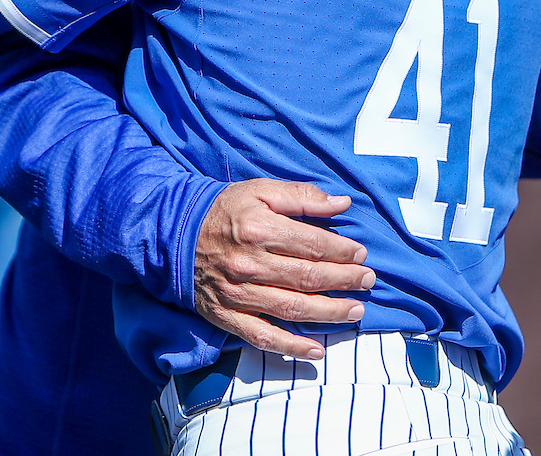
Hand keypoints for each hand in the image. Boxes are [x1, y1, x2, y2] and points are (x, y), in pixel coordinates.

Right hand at [194, 180, 374, 360]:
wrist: (173, 235)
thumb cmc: (223, 209)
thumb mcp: (259, 190)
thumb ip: (301, 197)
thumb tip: (341, 204)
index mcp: (260, 228)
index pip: (313, 244)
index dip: (342, 251)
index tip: (361, 254)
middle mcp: (251, 264)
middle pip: (309, 277)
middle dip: (345, 281)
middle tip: (368, 281)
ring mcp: (239, 293)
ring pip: (293, 308)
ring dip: (329, 313)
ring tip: (355, 312)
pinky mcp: (228, 316)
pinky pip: (263, 337)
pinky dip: (291, 347)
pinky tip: (316, 350)